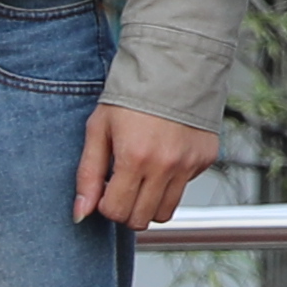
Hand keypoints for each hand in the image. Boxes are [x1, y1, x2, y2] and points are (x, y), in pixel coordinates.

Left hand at [74, 107, 214, 232]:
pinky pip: (184, 188)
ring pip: (165, 212)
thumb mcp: (99, 130)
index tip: (105, 190)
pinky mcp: (205, 159)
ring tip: (142, 180)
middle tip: (122, 188)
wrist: (174, 67)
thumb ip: (87, 174)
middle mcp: (166, 165)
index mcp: (135, 157)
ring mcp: (189, 164)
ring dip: (149, 203)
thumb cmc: (132, 95)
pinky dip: (171, 183)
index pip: (116, 211)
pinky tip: (163, 159)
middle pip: (141, 218)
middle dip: (126, 210)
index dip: (105, 205)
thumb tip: (81, 212)